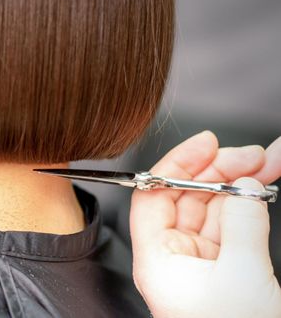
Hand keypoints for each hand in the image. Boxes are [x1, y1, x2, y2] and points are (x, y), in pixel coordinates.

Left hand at [130, 131, 280, 317]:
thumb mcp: (242, 277)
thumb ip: (243, 224)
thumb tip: (245, 188)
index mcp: (156, 260)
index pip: (152, 197)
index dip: (176, 165)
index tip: (206, 143)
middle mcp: (172, 256)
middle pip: (186, 196)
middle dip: (218, 170)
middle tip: (251, 155)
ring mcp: (198, 259)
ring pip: (213, 206)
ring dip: (240, 182)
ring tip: (271, 160)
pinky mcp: (223, 264)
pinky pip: (232, 223)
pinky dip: (250, 203)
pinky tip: (265, 185)